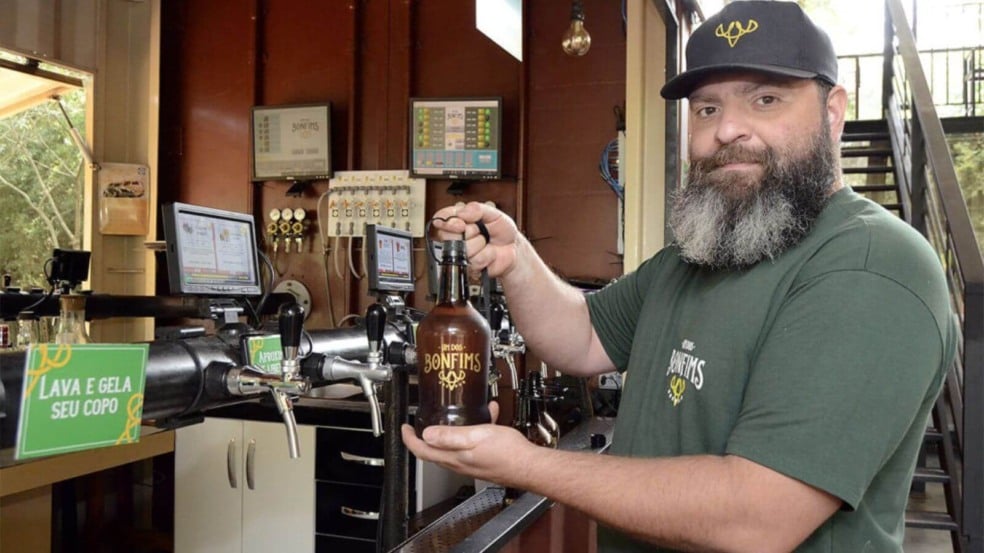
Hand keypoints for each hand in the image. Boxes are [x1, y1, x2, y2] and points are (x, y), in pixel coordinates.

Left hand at [401, 401, 535, 487]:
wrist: (530, 466)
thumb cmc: (507, 453)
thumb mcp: (476, 436)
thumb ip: (450, 436)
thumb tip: (426, 435)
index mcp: (454, 458)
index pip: (422, 451)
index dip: (409, 439)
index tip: (404, 428)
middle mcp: (459, 464)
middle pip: (433, 451)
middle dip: (424, 437)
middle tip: (420, 423)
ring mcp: (470, 464)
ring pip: (452, 447)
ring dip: (450, 430)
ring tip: (456, 414)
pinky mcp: (482, 461)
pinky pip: (470, 444)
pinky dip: (474, 429)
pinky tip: (488, 416)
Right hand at [430, 202, 521, 278]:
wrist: (513, 248)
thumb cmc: (502, 230)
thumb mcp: (494, 213)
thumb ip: (477, 208)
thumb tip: (461, 212)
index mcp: (458, 220)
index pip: (441, 219)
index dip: (448, 222)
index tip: (461, 224)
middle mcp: (456, 236)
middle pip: (448, 237)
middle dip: (469, 232)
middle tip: (480, 230)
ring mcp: (461, 253)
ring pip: (464, 249)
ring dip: (480, 244)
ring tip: (486, 242)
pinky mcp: (468, 267)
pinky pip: (475, 261)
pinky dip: (487, 256)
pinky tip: (489, 253)